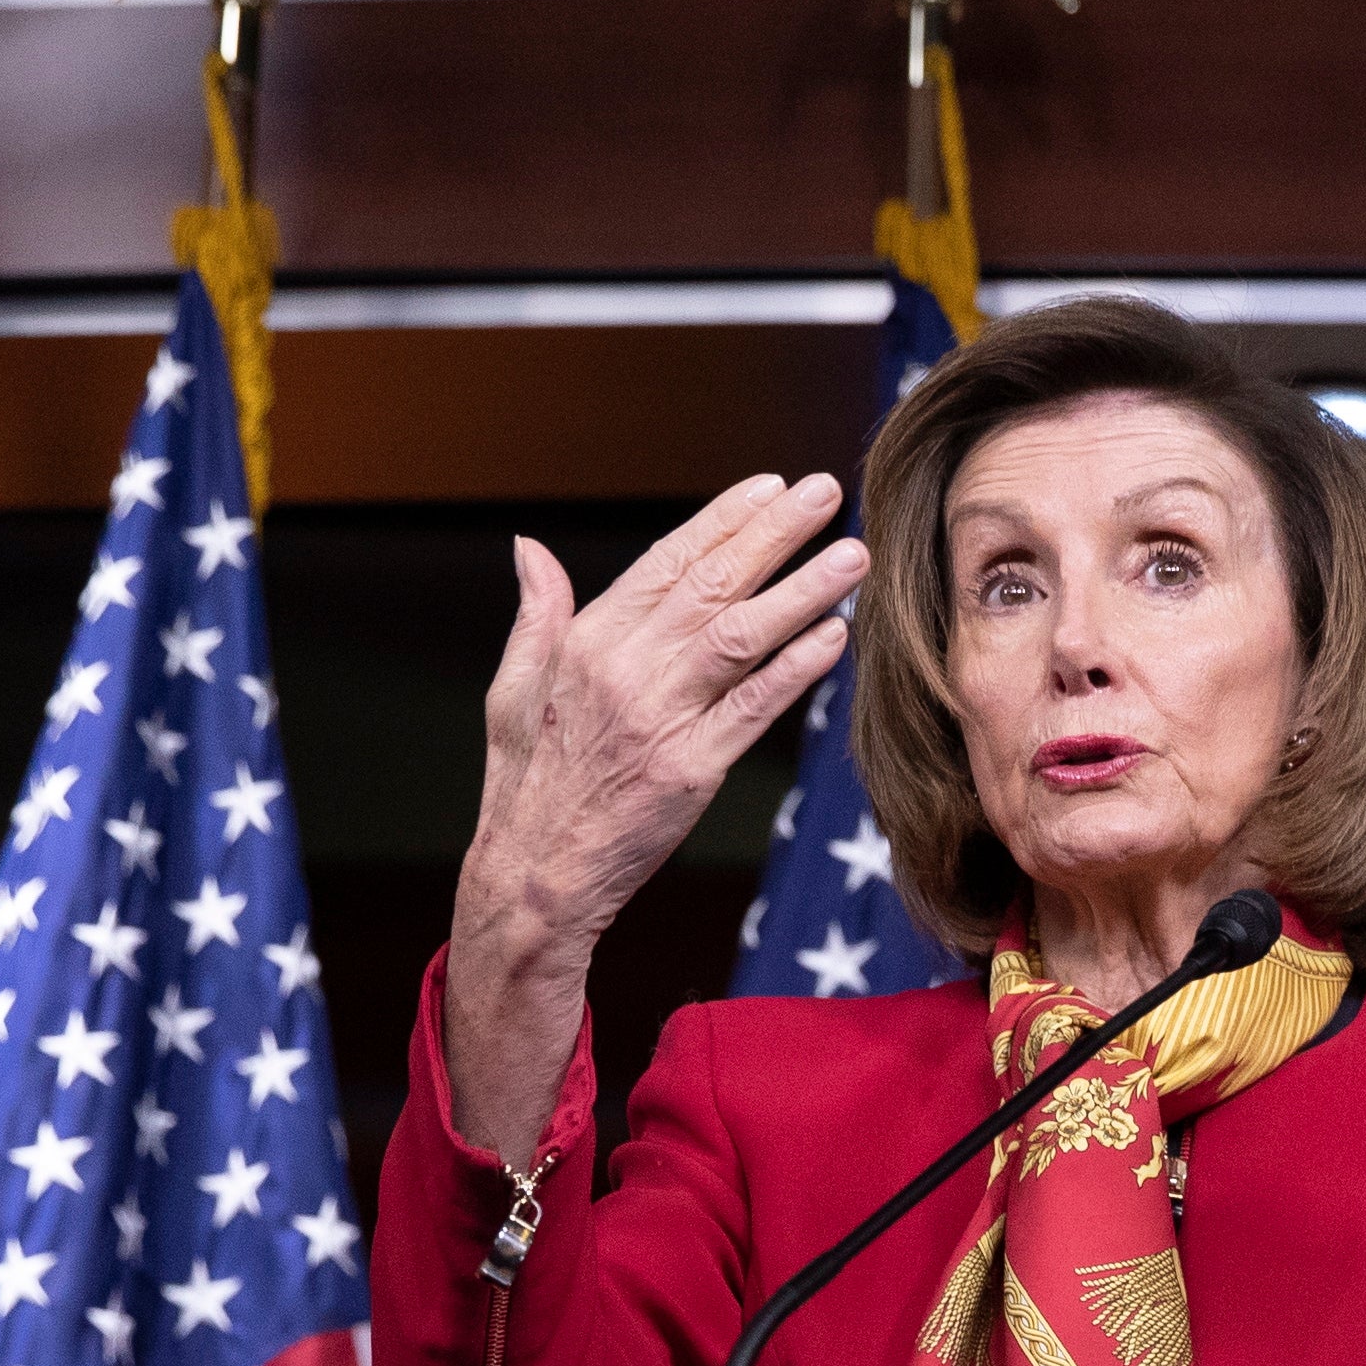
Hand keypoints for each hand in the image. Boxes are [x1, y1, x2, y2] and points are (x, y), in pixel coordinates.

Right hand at [440, 474, 868, 1159]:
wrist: (536, 877)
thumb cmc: (528, 784)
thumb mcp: (512, 688)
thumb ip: (536, 615)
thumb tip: (529, 547)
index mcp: (586, 642)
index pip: (667, 562)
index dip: (724, 520)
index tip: (772, 487)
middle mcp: (625, 670)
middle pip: (714, 585)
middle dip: (776, 533)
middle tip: (829, 493)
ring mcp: (661, 720)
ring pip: (744, 637)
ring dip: (803, 591)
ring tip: (852, 556)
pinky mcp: (691, 771)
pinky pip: (754, 708)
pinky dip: (797, 670)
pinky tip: (835, 636)